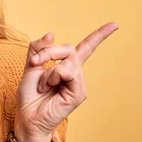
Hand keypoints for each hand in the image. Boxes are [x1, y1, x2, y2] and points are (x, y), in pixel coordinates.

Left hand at [13, 22, 119, 141]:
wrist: (26, 116)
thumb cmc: (29, 95)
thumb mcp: (31, 66)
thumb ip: (39, 49)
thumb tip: (51, 34)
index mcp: (66, 67)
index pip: (86, 48)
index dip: (99, 36)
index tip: (115, 25)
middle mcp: (76, 74)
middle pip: (70, 48)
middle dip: (49, 51)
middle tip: (35, 62)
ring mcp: (79, 84)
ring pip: (68, 61)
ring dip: (49, 69)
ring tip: (43, 85)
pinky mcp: (79, 93)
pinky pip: (68, 72)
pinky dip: (54, 75)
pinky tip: (49, 87)